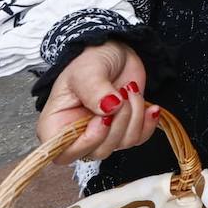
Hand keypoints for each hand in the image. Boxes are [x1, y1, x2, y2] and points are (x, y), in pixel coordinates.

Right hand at [37, 41, 162, 164]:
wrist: (116, 52)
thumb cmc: (92, 60)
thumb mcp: (88, 70)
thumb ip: (95, 90)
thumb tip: (109, 109)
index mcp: (56, 124)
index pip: (64, 154)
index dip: (87, 142)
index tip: (103, 119)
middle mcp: (78, 134)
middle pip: (99, 151)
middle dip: (118, 123)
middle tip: (121, 94)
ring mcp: (102, 134)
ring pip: (122, 144)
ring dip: (134, 116)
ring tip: (130, 90)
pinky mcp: (124, 129)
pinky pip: (139, 138)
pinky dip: (148, 123)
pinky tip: (151, 107)